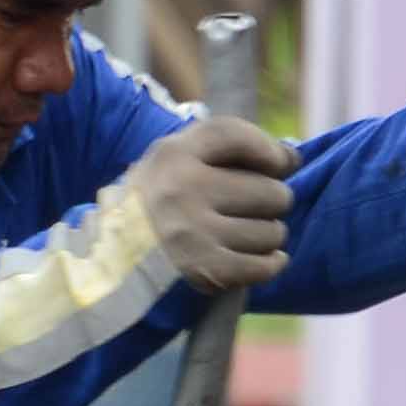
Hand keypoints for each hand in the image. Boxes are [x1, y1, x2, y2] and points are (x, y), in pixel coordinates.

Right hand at [134, 112, 294, 292]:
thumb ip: (226, 149)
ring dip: (270, 234)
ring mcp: (192, 232)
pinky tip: (267, 259)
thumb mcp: (174, 162)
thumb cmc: (156, 205)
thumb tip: (293, 158)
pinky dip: (272, 263)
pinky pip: (262, 266)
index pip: (237, 136)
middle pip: (268, 190)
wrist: (113, 261)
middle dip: (274, 200)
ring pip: (271, 231)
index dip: (270, 150)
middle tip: (259, 206)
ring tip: (251, 233)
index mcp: (173, 155)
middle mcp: (182, 190)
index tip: (282, 163)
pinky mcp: (202, 270)